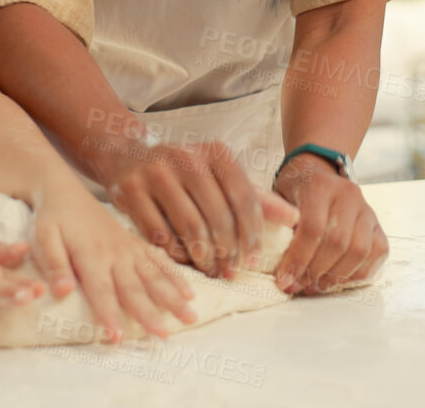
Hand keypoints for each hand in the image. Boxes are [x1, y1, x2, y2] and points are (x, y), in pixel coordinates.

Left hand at [25, 186, 197, 341]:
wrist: (65, 191)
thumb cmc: (51, 219)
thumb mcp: (42, 238)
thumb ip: (54, 264)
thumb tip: (61, 292)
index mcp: (90, 255)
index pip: (101, 290)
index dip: (109, 314)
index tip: (118, 338)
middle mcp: (115, 253)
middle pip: (135, 287)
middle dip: (150, 313)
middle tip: (164, 336)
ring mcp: (129, 248)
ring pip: (154, 275)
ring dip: (172, 297)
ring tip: (190, 316)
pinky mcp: (136, 243)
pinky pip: (160, 260)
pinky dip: (175, 276)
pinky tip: (190, 292)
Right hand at [105, 141, 298, 278]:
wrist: (128, 159)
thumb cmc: (185, 174)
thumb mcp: (220, 178)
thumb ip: (256, 198)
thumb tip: (296, 218)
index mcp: (215, 152)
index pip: (244, 196)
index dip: (252, 233)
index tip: (254, 260)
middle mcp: (186, 156)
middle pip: (217, 215)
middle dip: (228, 250)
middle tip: (231, 272)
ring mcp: (155, 172)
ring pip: (189, 226)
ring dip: (204, 256)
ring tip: (211, 270)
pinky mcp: (130, 190)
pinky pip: (159, 233)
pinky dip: (175, 255)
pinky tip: (185, 263)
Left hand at [272, 155, 387, 294]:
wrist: (318, 171)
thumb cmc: (294, 189)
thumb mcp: (279, 198)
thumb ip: (279, 225)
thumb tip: (275, 264)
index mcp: (320, 185)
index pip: (313, 228)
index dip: (298, 259)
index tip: (284, 279)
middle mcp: (349, 195)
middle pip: (338, 243)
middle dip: (315, 272)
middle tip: (297, 286)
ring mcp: (367, 209)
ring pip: (359, 251)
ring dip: (335, 276)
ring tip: (314, 286)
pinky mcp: (377, 224)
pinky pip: (377, 253)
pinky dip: (357, 273)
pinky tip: (336, 279)